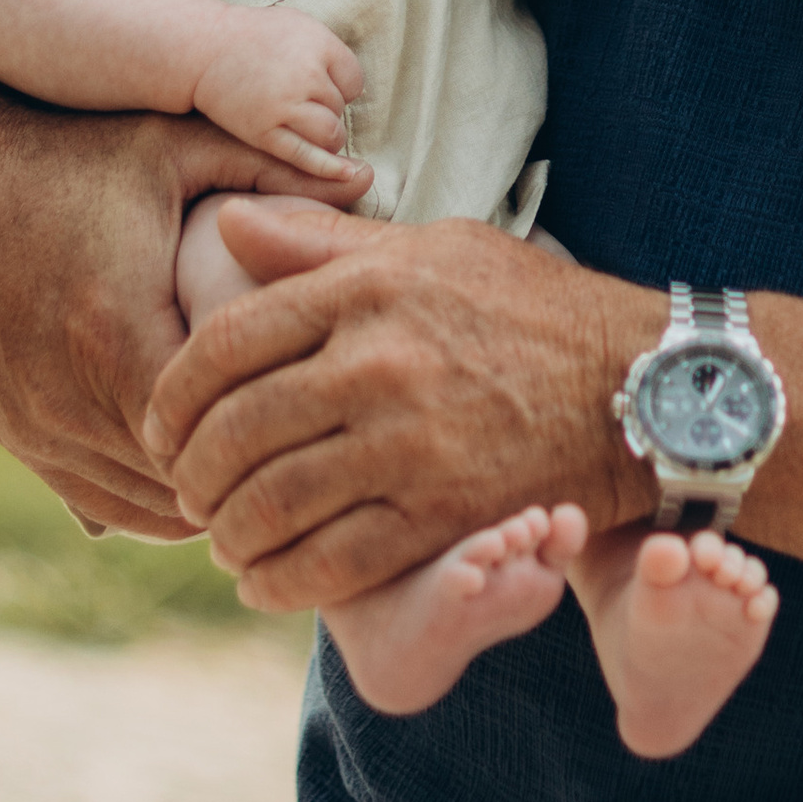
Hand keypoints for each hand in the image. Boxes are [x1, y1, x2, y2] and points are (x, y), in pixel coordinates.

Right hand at [0, 0, 327, 539]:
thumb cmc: (64, 149)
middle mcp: (68, 401)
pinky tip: (204, 471)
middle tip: (319, 460)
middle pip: (189, 488)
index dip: (281, 434)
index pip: (224, 436)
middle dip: (254, 476)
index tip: (330, 420)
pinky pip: (100, 502)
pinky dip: (155, 496)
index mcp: (118, 336)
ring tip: (271, 471)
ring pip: (146, 510)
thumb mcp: (170, 143)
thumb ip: (272, 163)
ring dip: (205, 496)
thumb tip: (371, 176)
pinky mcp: (15, 434)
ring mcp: (35, 427)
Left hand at [142, 199, 662, 608]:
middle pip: (235, 431)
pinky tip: (265, 582)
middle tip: (186, 491)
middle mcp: (377, 364)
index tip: (162, 424)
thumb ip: (324, 242)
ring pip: (271, 503)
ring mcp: (408, 445)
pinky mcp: (442, 515)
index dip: (173, 395)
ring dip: (227, 534)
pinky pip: (331, 563)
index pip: (225, 344)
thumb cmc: (531, 309)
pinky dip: (281, 582)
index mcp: (366, 290)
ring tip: (222, 538)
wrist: (640, 386)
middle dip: (191, 473)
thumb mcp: (433, 248)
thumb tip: (227, 219)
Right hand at [190, 4, 365, 178]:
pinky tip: (346, 174)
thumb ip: (327, 52)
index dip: (340, 87)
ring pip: (330, 134)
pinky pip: (307, 156)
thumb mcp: (297, 26)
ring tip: (307, 129)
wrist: (202, 49)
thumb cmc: (252, 37)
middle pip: (339, 107)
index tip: (319, 86)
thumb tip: (353, 88)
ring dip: (326, 137)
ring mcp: (285, 105)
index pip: (353, 81)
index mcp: (318, 43)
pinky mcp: (265, 132)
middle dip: (326, 109)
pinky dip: (329, 168)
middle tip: (299, 102)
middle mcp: (306, 74)